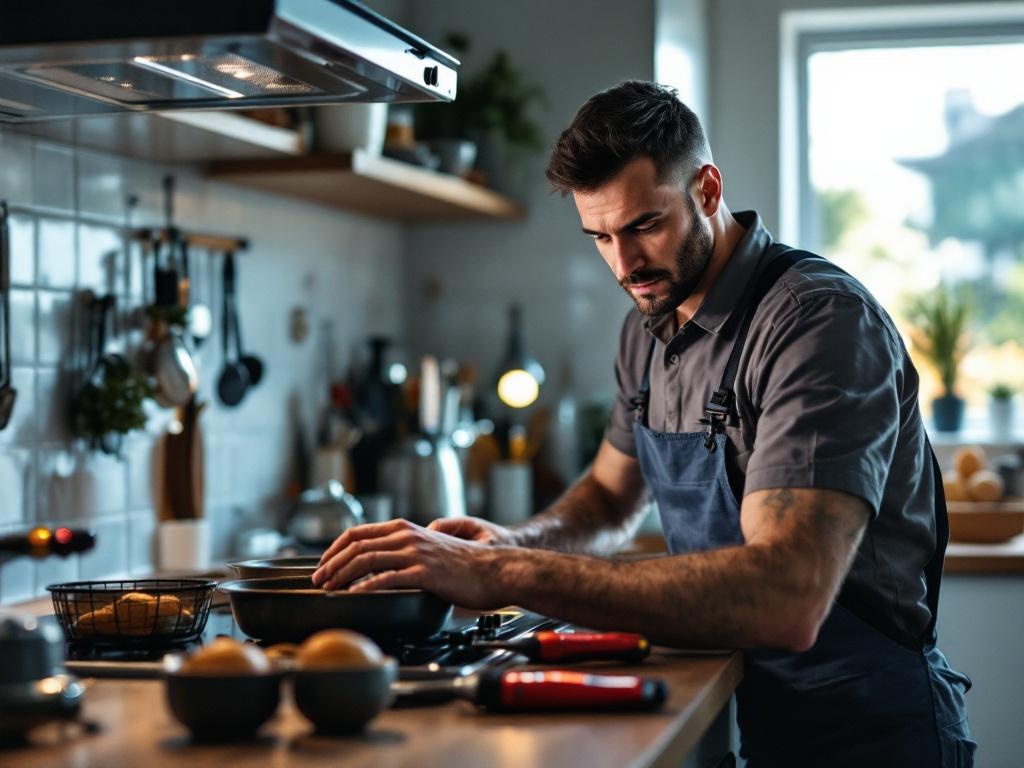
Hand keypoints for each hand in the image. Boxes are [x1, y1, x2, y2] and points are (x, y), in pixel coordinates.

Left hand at [311, 519, 506, 608]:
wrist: (497, 570)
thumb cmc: (467, 566)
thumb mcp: (433, 548)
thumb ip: (409, 550)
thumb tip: (385, 564)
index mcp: (407, 529)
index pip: (359, 532)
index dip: (335, 548)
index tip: (323, 565)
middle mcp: (408, 536)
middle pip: (356, 544)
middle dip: (331, 563)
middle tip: (318, 580)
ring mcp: (416, 553)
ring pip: (366, 559)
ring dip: (341, 574)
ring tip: (329, 589)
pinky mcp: (425, 573)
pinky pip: (387, 578)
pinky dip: (365, 587)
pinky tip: (354, 597)